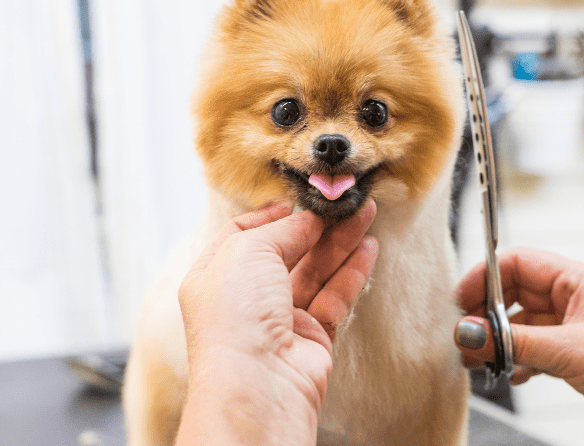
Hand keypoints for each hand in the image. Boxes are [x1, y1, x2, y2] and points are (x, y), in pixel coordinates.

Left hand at [177, 201, 376, 444]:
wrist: (258, 384)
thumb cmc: (236, 316)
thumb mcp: (248, 251)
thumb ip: (282, 230)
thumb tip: (308, 218)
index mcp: (215, 275)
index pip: (242, 235)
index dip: (270, 215)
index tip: (298, 199)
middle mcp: (245, 297)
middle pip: (287, 251)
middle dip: (317, 225)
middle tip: (346, 202)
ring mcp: (279, 318)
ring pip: (315, 271)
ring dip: (341, 242)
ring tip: (366, 212)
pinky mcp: (312, 336)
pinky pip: (334, 297)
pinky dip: (351, 272)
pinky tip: (368, 249)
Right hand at [455, 247, 583, 443]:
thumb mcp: (566, 351)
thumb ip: (513, 341)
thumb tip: (470, 332)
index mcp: (577, 279)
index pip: (517, 262)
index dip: (484, 277)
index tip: (461, 302)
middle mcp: (573, 296)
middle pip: (514, 292)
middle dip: (486, 314)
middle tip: (467, 338)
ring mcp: (573, 324)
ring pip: (521, 322)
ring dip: (498, 340)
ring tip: (479, 360)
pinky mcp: (574, 351)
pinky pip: (533, 346)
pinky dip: (517, 358)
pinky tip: (510, 374)